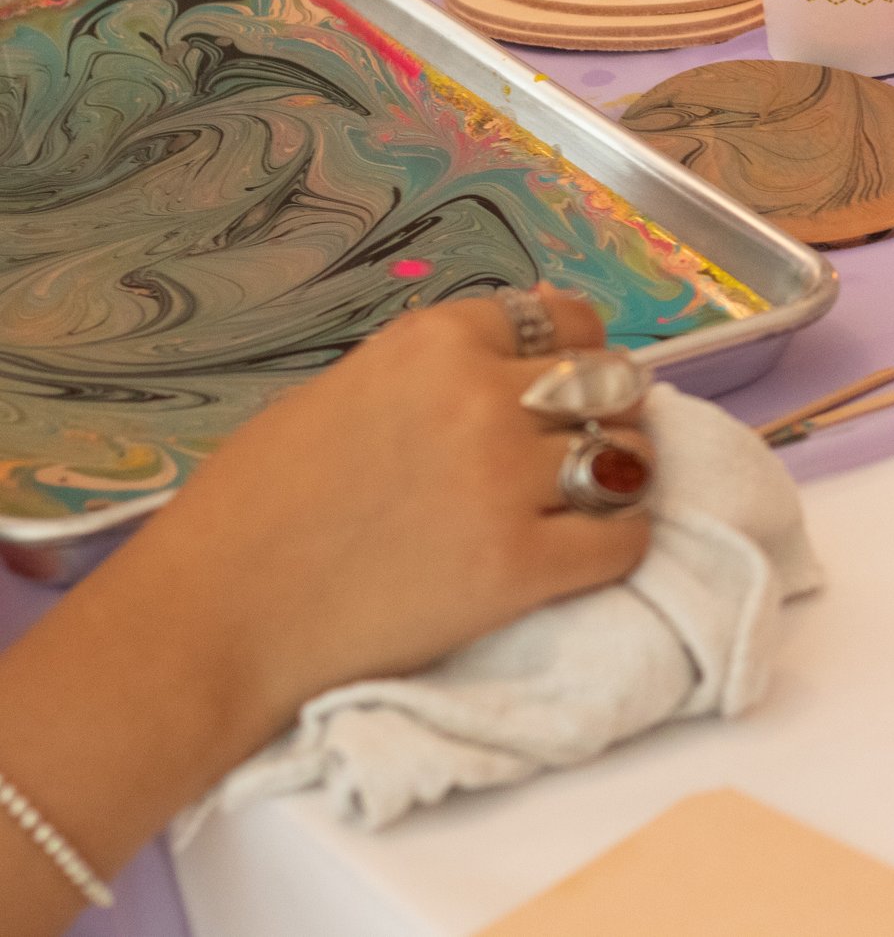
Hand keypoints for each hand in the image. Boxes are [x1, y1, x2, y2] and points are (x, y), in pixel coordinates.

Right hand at [93, 289, 652, 736]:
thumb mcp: (344, 390)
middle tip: (584, 446)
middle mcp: (482, 398)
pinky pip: (626, 539)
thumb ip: (438, 370)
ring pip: (631, 457)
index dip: (578, 354)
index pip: (567, 319)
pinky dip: (617, 545)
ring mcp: (507, 483)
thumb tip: (524, 353)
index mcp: (434, 342)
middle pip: (611, 382)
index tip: (570, 385)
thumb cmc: (257, 508)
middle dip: (608, 411)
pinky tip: (583, 553)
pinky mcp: (521, 567)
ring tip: (587, 500)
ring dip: (621, 476)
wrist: (214, 621)